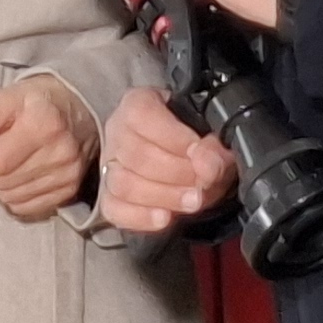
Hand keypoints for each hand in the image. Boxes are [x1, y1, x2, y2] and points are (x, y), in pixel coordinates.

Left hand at [0, 75, 97, 222]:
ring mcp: (67, 175)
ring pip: (12, 196)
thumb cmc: (38, 101)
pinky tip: (15, 176)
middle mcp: (59, 153)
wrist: (80, 107)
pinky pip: (28, 207)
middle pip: (3, 180)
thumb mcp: (5, 100)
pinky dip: (13, 196)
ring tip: (1, 162)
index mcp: (42, 125)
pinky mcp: (70, 190)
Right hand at [95, 86, 234, 234]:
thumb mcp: (213, 136)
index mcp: (138, 103)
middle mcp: (117, 131)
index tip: (202, 154)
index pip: (143, 115)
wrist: (191, 163)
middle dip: (176, 174)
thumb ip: (215, 149)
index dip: (175, 138)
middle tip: (203, 184)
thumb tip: (208, 164)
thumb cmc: (198, 142)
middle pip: (136, 155)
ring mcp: (109, 165)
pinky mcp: (108, 196)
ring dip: (163, 196)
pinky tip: (165, 218)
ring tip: (193, 202)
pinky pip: (113, 210)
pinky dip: (140, 217)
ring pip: (123, 184)